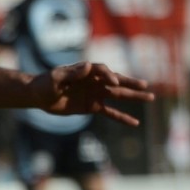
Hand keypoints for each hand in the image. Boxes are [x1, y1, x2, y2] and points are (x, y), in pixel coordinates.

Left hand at [35, 61, 154, 126]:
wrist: (38, 95)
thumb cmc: (45, 83)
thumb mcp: (55, 77)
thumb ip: (71, 72)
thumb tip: (88, 66)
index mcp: (87, 71)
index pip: (103, 71)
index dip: (109, 75)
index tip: (113, 81)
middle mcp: (95, 81)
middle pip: (117, 81)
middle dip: (131, 83)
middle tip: (145, 85)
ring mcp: (96, 94)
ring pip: (118, 95)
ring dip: (133, 97)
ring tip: (150, 98)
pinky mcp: (93, 106)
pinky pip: (111, 112)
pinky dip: (122, 117)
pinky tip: (135, 123)